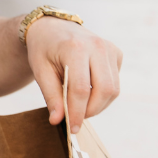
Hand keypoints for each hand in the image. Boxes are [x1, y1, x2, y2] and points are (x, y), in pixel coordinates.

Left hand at [24, 16, 122, 133]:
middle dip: (91, 110)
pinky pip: (115, 82)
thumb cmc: (44, 50)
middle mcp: (97, 46)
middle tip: (77, 118)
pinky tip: (88, 89)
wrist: (52, 28)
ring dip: (99, 105)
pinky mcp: (116, 53)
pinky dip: (103, 93)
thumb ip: (51, 96)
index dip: (77, 112)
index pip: (81, 89)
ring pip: (114, 89)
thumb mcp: (40, 72)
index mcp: (75, 48)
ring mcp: (110, 48)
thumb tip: (58, 120)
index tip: (72, 129)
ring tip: (80, 105)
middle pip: (104, 90)